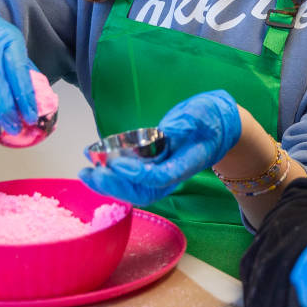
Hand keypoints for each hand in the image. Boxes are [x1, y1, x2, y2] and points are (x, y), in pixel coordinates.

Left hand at [78, 90, 241, 205]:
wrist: (219, 125)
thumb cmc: (211, 119)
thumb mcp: (201, 115)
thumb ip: (183, 125)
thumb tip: (164, 133)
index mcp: (187, 164)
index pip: (160, 177)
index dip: (136, 174)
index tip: (116, 161)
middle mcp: (173, 174)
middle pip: (142, 191)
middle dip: (114, 186)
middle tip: (91, 173)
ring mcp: (163, 173)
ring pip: (134, 189)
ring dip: (108, 184)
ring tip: (86, 173)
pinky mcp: (154, 167)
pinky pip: (131, 178)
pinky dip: (112, 174)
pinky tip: (94, 163)